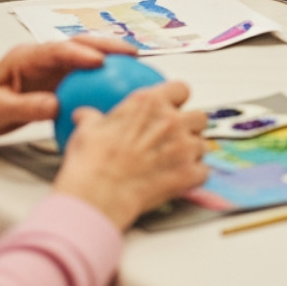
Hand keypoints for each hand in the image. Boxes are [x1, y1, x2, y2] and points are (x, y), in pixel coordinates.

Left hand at [0, 38, 133, 145]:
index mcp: (26, 57)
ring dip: (112, 59)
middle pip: (80, 45)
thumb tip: (56, 105)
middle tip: (132, 53)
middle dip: (107, 46)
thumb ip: (26, 106)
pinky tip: (122, 87)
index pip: (57, 50)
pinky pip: (86, 78)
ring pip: (87, 58)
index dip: (81, 54)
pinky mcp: (58, 83)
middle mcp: (44, 59)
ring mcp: (53, 70)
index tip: (100, 61)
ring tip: (138, 65)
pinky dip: (106, 78)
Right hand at [53, 81, 208, 229]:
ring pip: (202, 145)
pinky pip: (202, 172)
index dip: (178, 98)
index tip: (173, 106)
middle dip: (191, 127)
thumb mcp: (87, 132)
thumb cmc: (90, 163)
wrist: (96, 196)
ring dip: (191, 154)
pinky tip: (179, 181)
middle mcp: (172, 121)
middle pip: (199, 117)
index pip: (180, 89)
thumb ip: (92, 118)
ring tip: (172, 164)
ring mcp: (184, 147)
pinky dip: (193, 177)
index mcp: (150, 104)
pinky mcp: (189, 173)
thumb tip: (84, 114)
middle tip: (175, 139)